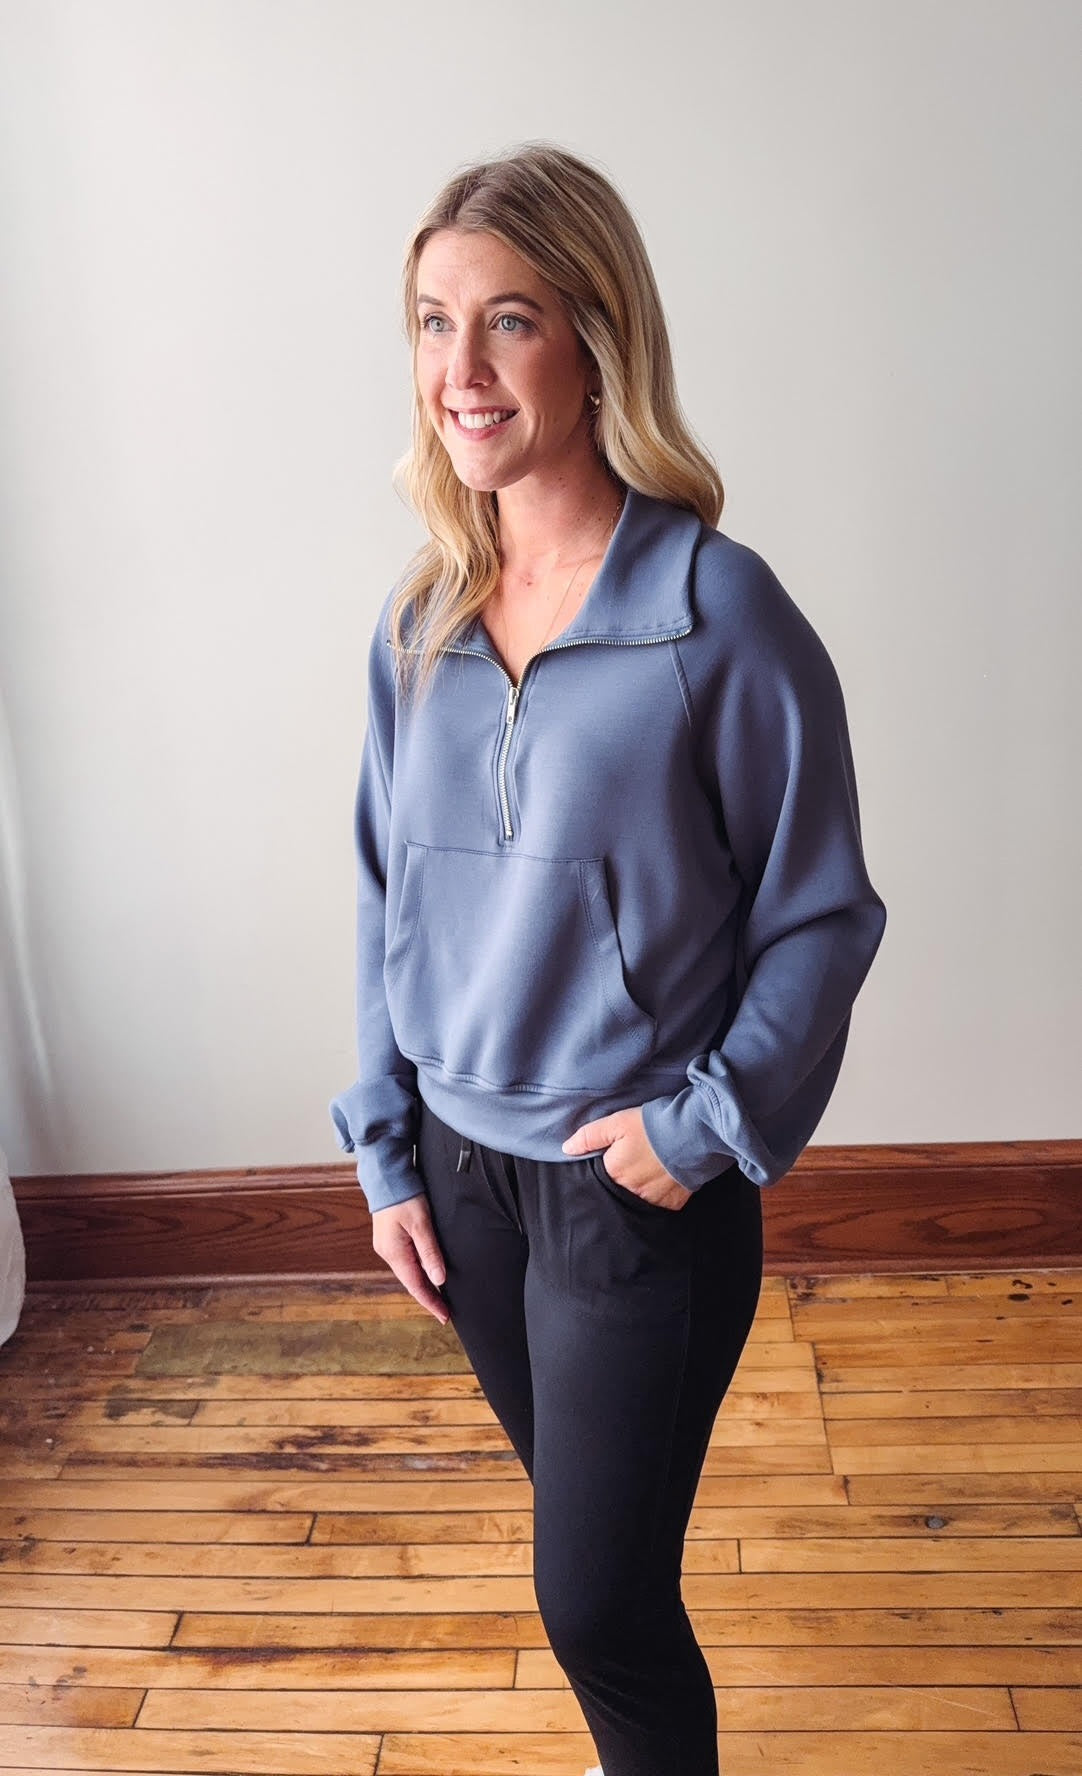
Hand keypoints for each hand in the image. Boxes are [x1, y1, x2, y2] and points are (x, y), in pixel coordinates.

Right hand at [370, 1194, 450, 1322]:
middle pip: (411, 1282)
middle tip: (445, 1312)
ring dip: (423, 1285)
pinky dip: (418, 1272)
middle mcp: (388, 1253)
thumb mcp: (421, 1223)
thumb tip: (439, 1279)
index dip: (431, 1302)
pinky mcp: (390, 1238)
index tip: (444, 1317)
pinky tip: (427, 1274)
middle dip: (428, 1297)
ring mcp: (387, 1246)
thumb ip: (430, 1252)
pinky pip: (406, 1262)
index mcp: (394, 1252)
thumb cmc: (404, 1196)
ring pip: (409, 1273)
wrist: (386, 1176)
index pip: (416, 1286)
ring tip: (440, 1298)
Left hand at [562, 1106, 692, 1210]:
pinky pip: (661, 1202)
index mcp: (614, 1173)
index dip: (608, 1164)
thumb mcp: (617, 1122)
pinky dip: (661, 1192)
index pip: (601, 1176)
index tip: (617, 1155)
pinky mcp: (672, 1203)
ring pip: (640, 1197)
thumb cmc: (653, 1126)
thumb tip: (566, 1149)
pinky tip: (665, 1176)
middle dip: (625, 1176)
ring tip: (651, 1166)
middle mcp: (631, 1192)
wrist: (694, 1134)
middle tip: (637, 1158)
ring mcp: (653, 1200)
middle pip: (620, 1188)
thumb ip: (589, 1137)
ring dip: (643, 1185)